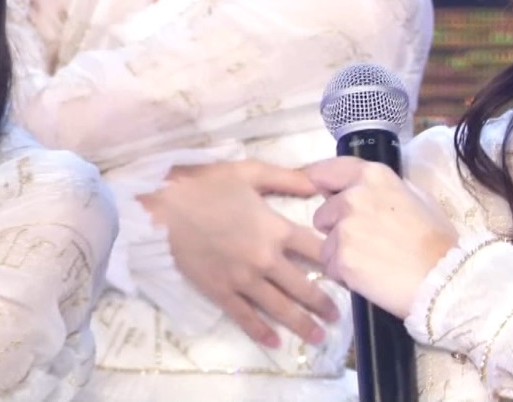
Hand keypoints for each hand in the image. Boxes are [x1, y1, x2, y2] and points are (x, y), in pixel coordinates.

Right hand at [139, 159, 340, 347]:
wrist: (162, 206)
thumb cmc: (208, 184)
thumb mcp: (252, 171)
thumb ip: (288, 179)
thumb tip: (319, 183)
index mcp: (276, 230)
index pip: (316, 249)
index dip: (336, 261)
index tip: (350, 270)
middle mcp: (265, 259)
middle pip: (302, 286)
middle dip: (322, 303)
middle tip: (338, 317)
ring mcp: (242, 279)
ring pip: (278, 307)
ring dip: (300, 323)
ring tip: (318, 336)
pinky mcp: (219, 291)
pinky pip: (243, 316)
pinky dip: (259, 331)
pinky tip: (274, 342)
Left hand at [308, 157, 458, 318]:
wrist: (442, 276)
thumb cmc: (436, 237)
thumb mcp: (416, 197)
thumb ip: (383, 189)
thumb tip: (363, 190)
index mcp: (373, 176)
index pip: (327, 171)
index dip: (322, 185)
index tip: (325, 196)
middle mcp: (353, 197)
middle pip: (323, 213)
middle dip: (336, 227)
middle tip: (366, 240)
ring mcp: (344, 229)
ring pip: (325, 244)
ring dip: (340, 253)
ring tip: (371, 261)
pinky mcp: (340, 259)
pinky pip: (331, 268)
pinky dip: (345, 274)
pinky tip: (370, 276)